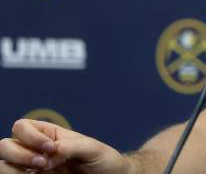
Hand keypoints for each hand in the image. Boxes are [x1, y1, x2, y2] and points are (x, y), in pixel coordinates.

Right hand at [0, 119, 129, 172]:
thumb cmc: (103, 160)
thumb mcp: (92, 148)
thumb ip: (68, 147)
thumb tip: (47, 155)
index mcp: (48, 135)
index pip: (22, 127)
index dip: (30, 136)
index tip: (51, 147)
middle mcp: (35, 151)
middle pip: (5, 145)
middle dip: (19, 153)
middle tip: (43, 163)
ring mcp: (33, 169)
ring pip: (3, 165)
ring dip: (14, 168)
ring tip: (41, 171)